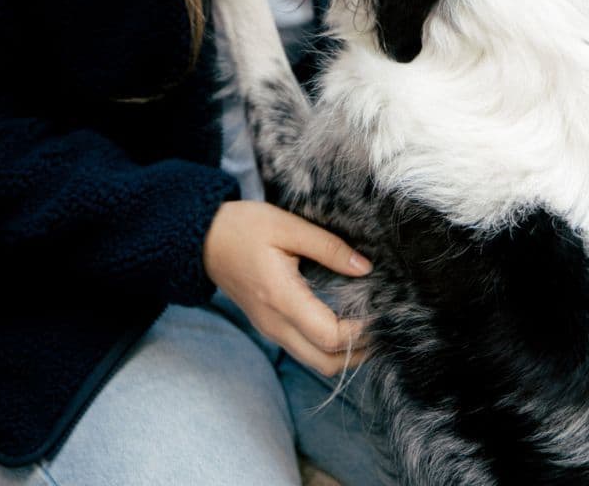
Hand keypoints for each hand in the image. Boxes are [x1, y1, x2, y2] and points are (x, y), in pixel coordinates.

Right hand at [202, 200, 371, 375]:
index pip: (329, 337)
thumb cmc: (244, 227)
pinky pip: (305, 349)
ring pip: (315, 361)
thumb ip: (329, 247)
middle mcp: (275, 323)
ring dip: (345, 353)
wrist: (204, 239)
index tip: (382, 312)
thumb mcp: (288, 226)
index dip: (361, 332)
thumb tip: (365, 268)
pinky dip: (329, 345)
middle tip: (383, 327)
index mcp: (281, 298)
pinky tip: (345, 322)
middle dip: (359, 353)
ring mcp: (271, 329)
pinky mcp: (270, 326)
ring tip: (369, 325)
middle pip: (325, 363)